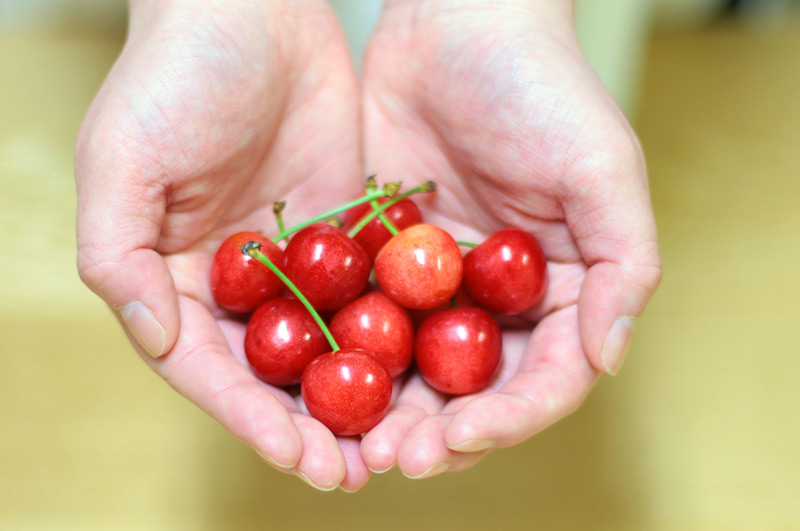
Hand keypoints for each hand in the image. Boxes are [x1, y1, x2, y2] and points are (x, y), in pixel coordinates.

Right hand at [76, 0, 368, 490]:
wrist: (251, 9)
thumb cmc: (172, 76)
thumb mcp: (122, 162)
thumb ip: (118, 258)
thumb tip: (158, 340)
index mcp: (173, 280)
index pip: (211, 368)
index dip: (249, 418)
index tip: (297, 456)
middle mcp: (235, 284)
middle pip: (273, 372)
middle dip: (311, 426)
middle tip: (355, 472)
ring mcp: (294, 264)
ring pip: (328, 344)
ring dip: (358, 395)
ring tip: (398, 441)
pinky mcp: (345, 236)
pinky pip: (370, 293)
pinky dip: (391, 333)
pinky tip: (424, 366)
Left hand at [360, 0, 661, 476]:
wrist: (457, 25)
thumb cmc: (543, 87)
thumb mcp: (602, 170)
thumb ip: (623, 267)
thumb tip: (608, 358)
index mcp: (563, 290)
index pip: (547, 379)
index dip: (510, 420)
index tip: (461, 437)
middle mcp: (501, 300)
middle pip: (475, 390)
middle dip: (439, 434)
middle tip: (394, 460)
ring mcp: (440, 285)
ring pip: (414, 369)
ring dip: (386, 412)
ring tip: (353, 444)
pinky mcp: (386, 262)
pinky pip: (366, 320)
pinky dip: (346, 357)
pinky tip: (317, 382)